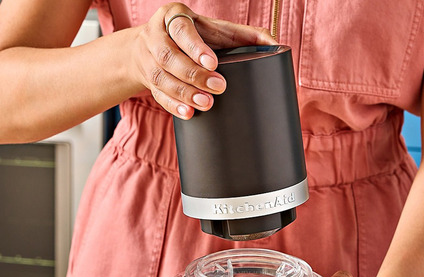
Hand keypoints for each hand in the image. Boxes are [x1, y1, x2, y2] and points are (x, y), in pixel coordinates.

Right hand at [129, 2, 275, 118]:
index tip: (213, 63)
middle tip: (218, 87)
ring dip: (184, 93)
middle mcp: (156, 35)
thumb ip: (246, 35)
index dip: (196, 48)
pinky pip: (157, 94)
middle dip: (193, 75)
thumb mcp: (217, 30)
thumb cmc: (195, 35)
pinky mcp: (147, 79)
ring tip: (205, 104)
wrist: (153, 44)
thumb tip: (275, 45)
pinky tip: (188, 113)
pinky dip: (173, 105)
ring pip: (160, 78)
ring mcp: (148, 58)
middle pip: (169, 57)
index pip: (181, 30)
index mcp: (175, 17)